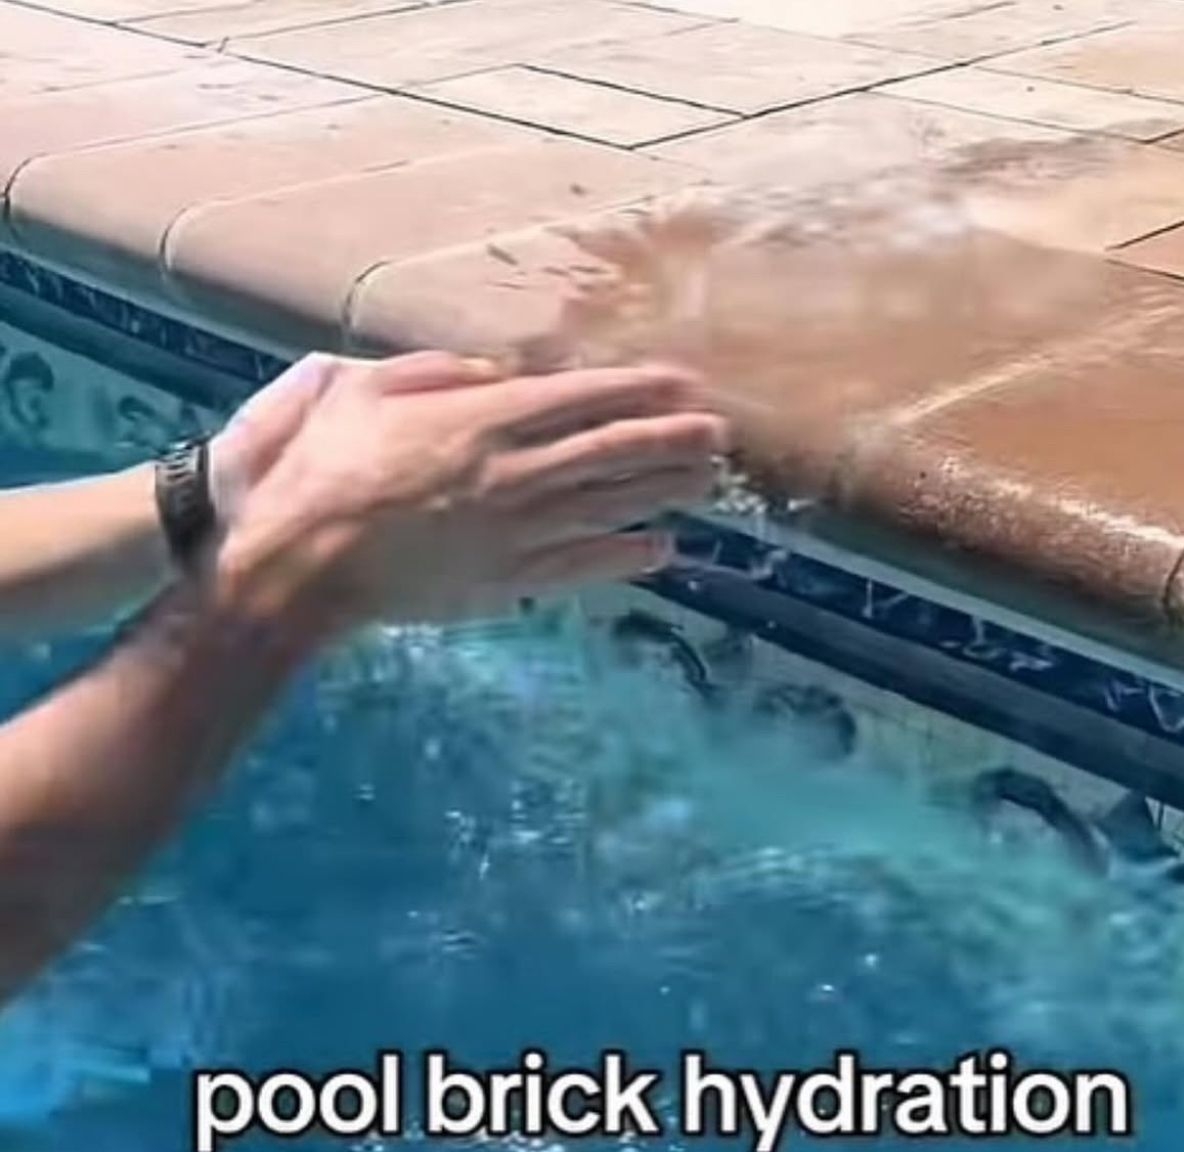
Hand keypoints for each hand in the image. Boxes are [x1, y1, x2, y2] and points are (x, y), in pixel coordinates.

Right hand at [212, 351, 726, 631]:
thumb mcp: (361, 389)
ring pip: (609, 507)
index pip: (581, 399)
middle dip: (673, 439)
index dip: (640, 390)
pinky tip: (662, 549)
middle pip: (613, 452)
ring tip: (707, 479)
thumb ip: (436, 374)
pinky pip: (583, 567)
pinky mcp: (508, 582)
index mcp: (480, 421)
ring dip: (665, 491)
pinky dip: (626, 557)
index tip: (685, 383)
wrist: (300, 566)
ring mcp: (515, 534)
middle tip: (719, 433)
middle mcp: (512, 475)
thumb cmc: (321, 471)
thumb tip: (497, 375)